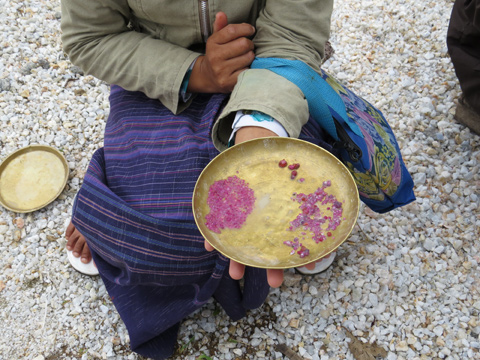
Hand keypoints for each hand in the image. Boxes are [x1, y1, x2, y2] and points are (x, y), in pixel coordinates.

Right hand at [188, 12, 255, 93]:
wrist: (208, 77)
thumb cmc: (217, 55)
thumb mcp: (216, 40)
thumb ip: (220, 27)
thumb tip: (221, 14)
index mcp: (212, 43)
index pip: (232, 30)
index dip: (245, 28)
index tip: (250, 30)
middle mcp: (215, 57)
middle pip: (243, 44)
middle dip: (250, 43)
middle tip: (248, 46)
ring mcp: (221, 71)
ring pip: (247, 57)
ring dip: (250, 56)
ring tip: (245, 57)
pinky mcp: (228, 82)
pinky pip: (247, 71)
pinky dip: (248, 68)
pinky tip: (244, 67)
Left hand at [204, 126, 300, 287]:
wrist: (257, 145)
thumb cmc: (280, 165)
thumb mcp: (298, 176)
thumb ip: (314, 191)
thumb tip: (332, 216)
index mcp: (277, 218)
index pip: (284, 243)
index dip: (289, 261)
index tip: (294, 274)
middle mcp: (261, 221)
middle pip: (263, 248)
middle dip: (266, 267)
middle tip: (274, 283)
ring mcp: (243, 216)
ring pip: (240, 241)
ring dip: (237, 258)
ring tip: (235, 275)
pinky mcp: (226, 209)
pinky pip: (217, 224)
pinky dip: (211, 235)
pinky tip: (209, 245)